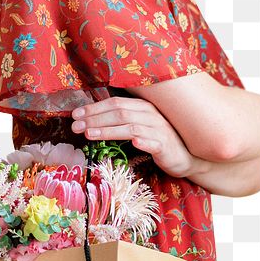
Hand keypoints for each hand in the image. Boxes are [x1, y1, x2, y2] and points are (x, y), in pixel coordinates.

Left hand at [71, 95, 193, 177]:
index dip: (94, 108)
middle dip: (94, 118)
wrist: (184, 157)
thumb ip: (120, 121)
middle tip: (75, 125)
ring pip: (130, 127)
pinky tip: (132, 143)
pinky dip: (142, 141)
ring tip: (89, 134)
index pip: (115, 103)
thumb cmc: (156, 141)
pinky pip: (152, 142)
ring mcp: (159, 130)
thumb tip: (91, 120)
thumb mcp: (138, 127)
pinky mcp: (165, 146)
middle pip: (119, 112)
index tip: (75, 114)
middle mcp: (150, 115)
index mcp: (142, 107)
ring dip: (108, 130)